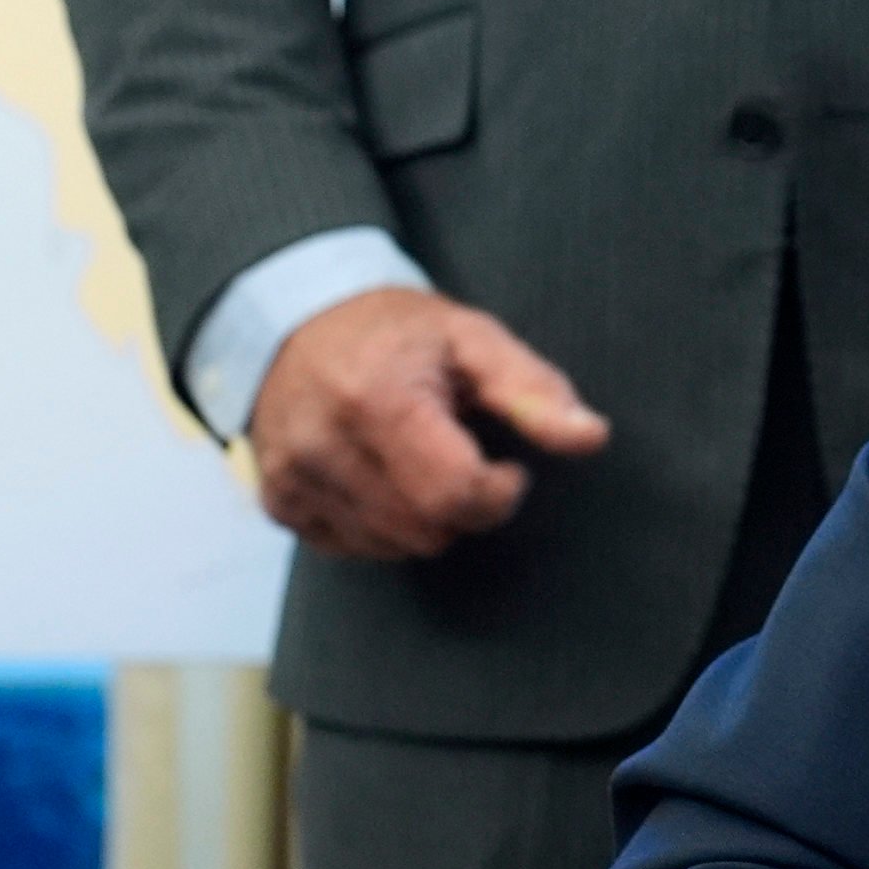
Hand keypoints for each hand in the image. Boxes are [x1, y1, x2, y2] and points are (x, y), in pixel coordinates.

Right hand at [247, 285, 608, 558]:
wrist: (295, 320)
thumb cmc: (397, 332)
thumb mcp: (474, 339)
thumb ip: (534, 391)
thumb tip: (590, 437)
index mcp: (377, 401)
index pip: (455, 495)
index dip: (500, 493)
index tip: (507, 466)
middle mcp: (324, 446)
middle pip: (428, 530)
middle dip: (465, 506)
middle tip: (460, 455)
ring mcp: (293, 479)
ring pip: (394, 547)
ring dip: (425, 517)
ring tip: (417, 456)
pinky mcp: (278, 502)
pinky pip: (353, 548)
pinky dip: (383, 526)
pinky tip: (383, 476)